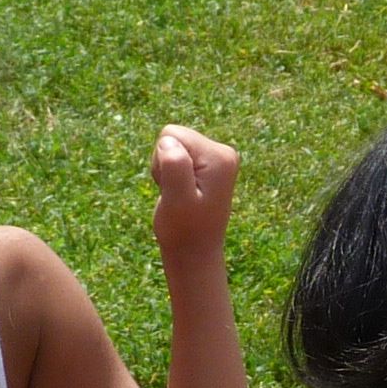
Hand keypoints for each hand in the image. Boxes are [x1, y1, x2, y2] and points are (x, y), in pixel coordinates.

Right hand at [150, 125, 239, 257]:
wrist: (194, 253)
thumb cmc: (183, 230)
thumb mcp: (177, 200)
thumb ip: (175, 167)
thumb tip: (169, 140)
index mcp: (220, 156)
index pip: (172, 134)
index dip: (162, 160)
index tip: (175, 187)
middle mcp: (223, 152)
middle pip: (173, 136)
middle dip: (164, 163)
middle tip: (175, 193)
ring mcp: (217, 158)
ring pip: (172, 146)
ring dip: (166, 170)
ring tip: (178, 195)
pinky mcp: (207, 166)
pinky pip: (176, 155)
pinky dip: (170, 174)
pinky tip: (181, 193)